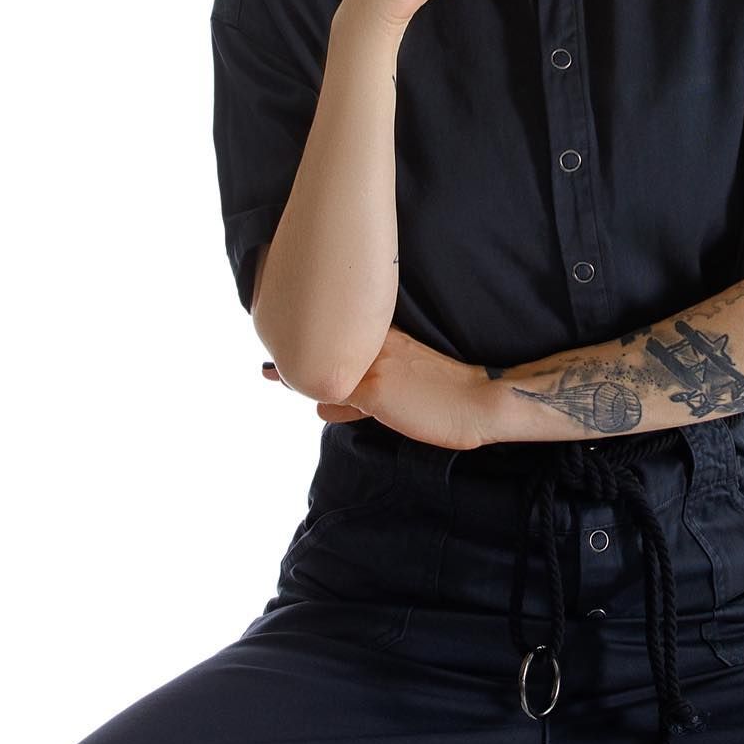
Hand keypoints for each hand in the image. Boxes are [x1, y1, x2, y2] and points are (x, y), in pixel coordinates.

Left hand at [261, 326, 494, 450]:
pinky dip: (315, 391)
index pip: (343, 337)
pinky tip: (293, 389)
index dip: (316, 340)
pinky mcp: (374, 391)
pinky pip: (334, 392)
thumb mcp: (404, 386)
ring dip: (296, 373)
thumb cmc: (448, 396)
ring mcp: (373, 367)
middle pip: (327, 347)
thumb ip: (363, 396)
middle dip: (295, 354)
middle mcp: (376, 347)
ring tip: (267, 374)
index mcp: (388, 340)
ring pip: (325, 367)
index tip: (289, 336)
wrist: (480, 401)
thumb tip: (324, 407)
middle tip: (263, 366)